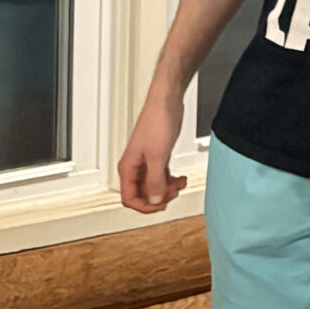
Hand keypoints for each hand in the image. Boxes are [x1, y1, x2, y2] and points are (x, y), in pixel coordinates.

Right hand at [118, 94, 187, 213]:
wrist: (166, 102)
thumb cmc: (157, 122)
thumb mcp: (158, 156)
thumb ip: (156, 180)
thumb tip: (156, 201)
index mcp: (128, 168)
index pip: (129, 198)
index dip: (144, 206)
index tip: (160, 206)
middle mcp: (135, 166)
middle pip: (143, 194)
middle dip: (159, 196)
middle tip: (174, 192)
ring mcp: (146, 162)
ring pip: (154, 185)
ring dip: (168, 188)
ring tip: (180, 183)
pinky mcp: (157, 156)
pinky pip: (162, 176)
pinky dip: (172, 180)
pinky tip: (181, 178)